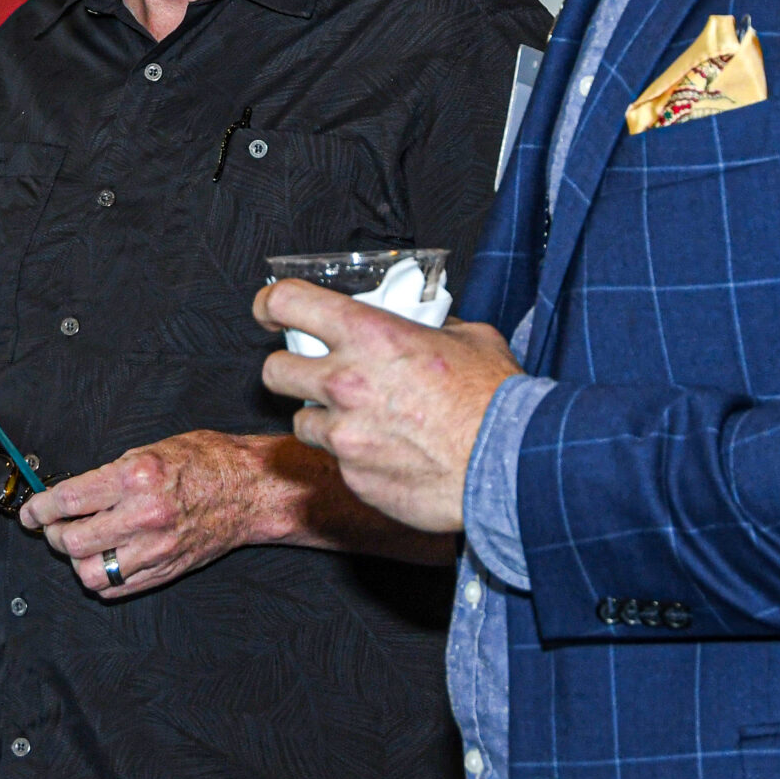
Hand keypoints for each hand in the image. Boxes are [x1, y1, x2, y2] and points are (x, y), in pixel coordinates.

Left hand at [18, 430, 267, 598]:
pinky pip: (116, 587)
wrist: (248, 489)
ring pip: (89, 572)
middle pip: (71, 540)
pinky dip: (100, 577)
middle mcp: (143, 516)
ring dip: (75, 559)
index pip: (68, 500)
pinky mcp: (164, 570)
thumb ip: (110, 474)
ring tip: (79, 543)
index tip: (32, 510)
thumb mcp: (151, 449)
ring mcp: (154, 549)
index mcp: (135, 478)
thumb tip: (73, 494)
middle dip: (52, 533)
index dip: (40, 507)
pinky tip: (102, 558)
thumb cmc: (205, 462)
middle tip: (52, 525)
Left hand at [254, 278, 518, 532]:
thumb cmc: (494, 402)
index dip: (270, 304)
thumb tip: (425, 327)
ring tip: (362, 421)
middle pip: (274, 370)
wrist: (509, 465)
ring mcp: (344, 434)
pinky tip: (389, 453)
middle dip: (289, 370)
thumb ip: (433, 328)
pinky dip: (355, 457)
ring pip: (300, 422)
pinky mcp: (353, 476)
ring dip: (323, 419)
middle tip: (313, 373)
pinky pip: (337, 462)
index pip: (287, 302)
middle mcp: (345, 381)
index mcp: (369, 334)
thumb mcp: (469, 338)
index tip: (270, 312)